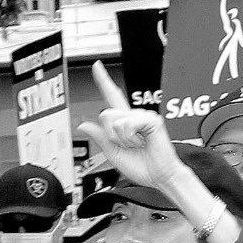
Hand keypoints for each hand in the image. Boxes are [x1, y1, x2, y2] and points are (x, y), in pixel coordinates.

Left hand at [79, 60, 183, 191]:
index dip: (103, 80)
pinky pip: (128, 123)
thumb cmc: (142, 166)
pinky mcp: (151, 120)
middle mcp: (133, 116)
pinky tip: (142, 141)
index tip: (96, 65)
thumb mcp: (113, 154)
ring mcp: (143, 116)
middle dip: (110, 135)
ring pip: (115, 120)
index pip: (112, 97)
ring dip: (121, 139)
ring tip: (137, 145)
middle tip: (127, 146)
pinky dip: (130, 137)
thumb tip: (83, 125)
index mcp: (124, 123)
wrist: (159, 177)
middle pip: (106, 114)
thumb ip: (99, 138)